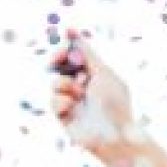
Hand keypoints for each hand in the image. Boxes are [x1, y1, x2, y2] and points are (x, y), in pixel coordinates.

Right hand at [51, 30, 137, 155]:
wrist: (113, 135)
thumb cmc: (114, 104)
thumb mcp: (102, 72)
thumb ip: (86, 53)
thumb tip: (71, 31)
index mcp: (95, 74)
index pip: (76, 55)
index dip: (68, 45)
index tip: (65, 35)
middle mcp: (83, 87)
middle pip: (61, 66)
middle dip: (57, 58)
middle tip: (56, 58)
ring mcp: (72, 102)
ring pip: (55, 82)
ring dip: (64, 83)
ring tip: (78, 92)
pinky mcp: (63, 117)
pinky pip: (52, 101)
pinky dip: (61, 100)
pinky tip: (71, 106)